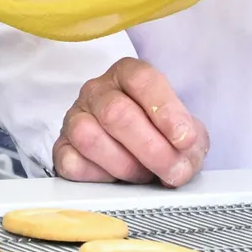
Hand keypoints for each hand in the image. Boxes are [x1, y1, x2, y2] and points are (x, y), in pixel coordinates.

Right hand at [52, 56, 208, 186]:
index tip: (185, 138)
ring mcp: (74, 118)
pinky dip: (98, 176)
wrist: (136, 149)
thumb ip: (189, 144)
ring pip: (88, 137)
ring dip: (124, 164)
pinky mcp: (62, 148)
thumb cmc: (160, 133)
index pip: (142, 80)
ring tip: (144, 174)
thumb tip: (181, 166)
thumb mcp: (184, 131)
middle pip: (116, 112)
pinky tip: (117, 178)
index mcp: (128, 74)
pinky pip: (71, 162)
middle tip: (172, 169)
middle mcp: (97, 91)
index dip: (166, 110)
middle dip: (151, 147)